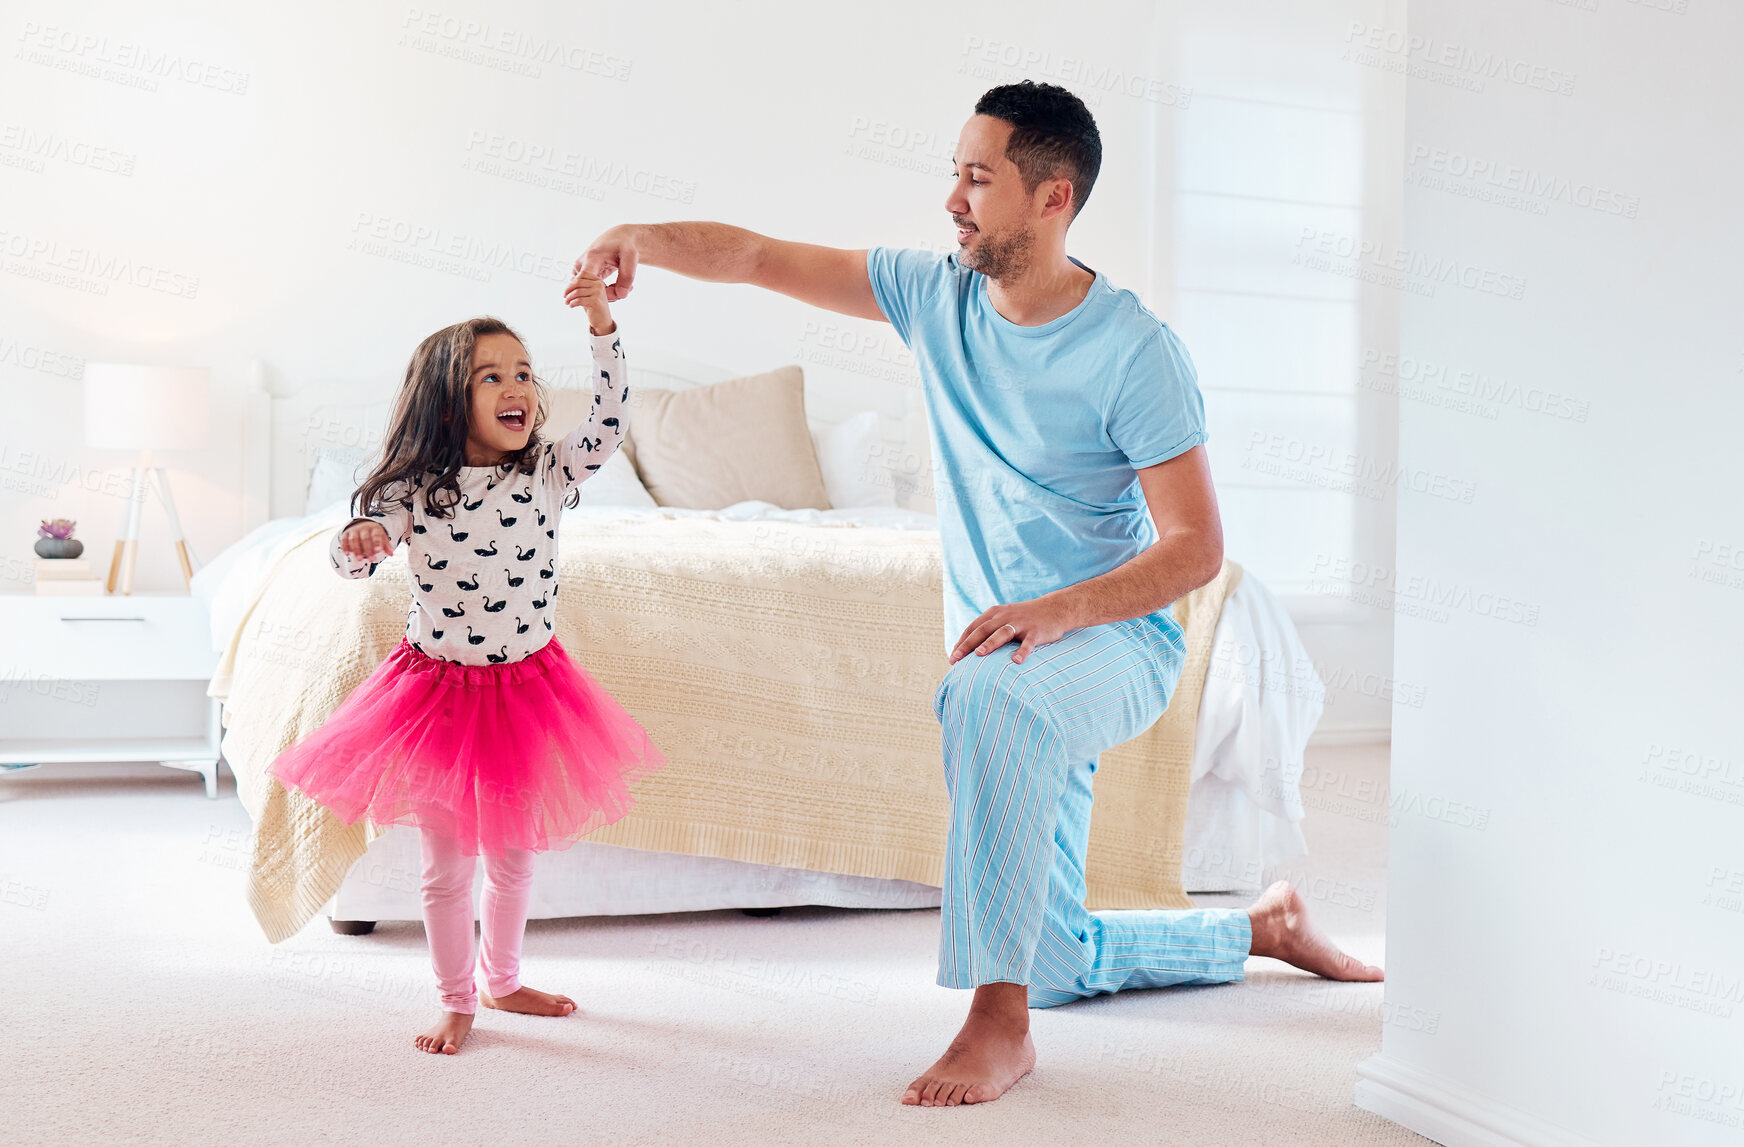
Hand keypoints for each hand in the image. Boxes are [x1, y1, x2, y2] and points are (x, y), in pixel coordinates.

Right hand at [339, 520, 392, 562]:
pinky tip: (347, 554)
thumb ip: (386, 546)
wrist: (361, 524)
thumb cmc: (374, 534)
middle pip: (365, 538)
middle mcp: (363, 528)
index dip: (377, 542)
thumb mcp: (381, 537)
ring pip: (354, 539)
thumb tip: (391, 554)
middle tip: (371, 560)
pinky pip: (344, 540)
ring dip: (356, 550)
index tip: (379, 551)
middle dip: (368, 550)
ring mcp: (354, 530)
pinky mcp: (346, 533)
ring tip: (360, 560)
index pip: (376, 535)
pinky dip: (345, 547)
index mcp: (374, 528)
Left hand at [562, 272, 615, 334]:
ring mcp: (598, 293)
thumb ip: (580, 285)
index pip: (582, 274)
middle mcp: (599, 285)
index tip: (567, 289)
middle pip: (578, 282)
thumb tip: (570, 279)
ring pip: (577, 291)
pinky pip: (579, 300)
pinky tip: (571, 305)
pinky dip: (572, 303)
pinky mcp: (595, 301)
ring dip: (569, 297)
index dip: (572, 281)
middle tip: (564, 295)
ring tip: (566, 302)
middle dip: (568, 289)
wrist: (602, 319)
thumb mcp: (587, 293)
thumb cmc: (594, 306)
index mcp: (598, 280)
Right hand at [571, 224, 638, 301]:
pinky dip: (605, 293)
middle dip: (608, 296)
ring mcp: (579, 271)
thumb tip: (621, 295)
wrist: (618, 238)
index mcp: (591, 258)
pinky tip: (618, 286)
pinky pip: (590, 291)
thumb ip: (627, 276)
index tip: (619, 293)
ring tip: (624, 286)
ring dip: (608, 295)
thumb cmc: (624, 245)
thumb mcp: (630, 257)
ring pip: (589, 294)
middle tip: (626, 290)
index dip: (600, 294)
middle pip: (588, 291)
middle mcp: (580, 265)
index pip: (585, 283)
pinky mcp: (582, 276)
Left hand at [949, 596, 1077, 664]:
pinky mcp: (1036, 631)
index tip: (952, 658)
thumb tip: (970, 651)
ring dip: (990, 643)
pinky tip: (1016, 662)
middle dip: (968, 645)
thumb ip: (989, 630)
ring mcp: (1020, 623)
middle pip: (982, 631)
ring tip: (979, 654)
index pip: (973, 628)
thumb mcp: (1004, 619)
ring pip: (1002, 633)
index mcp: (994, 614)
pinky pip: (1028, 643)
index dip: (961, 642)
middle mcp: (1005, 616)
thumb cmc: (1025, 619)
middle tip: (956, 659)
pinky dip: (1022, 651)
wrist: (1055, 608)